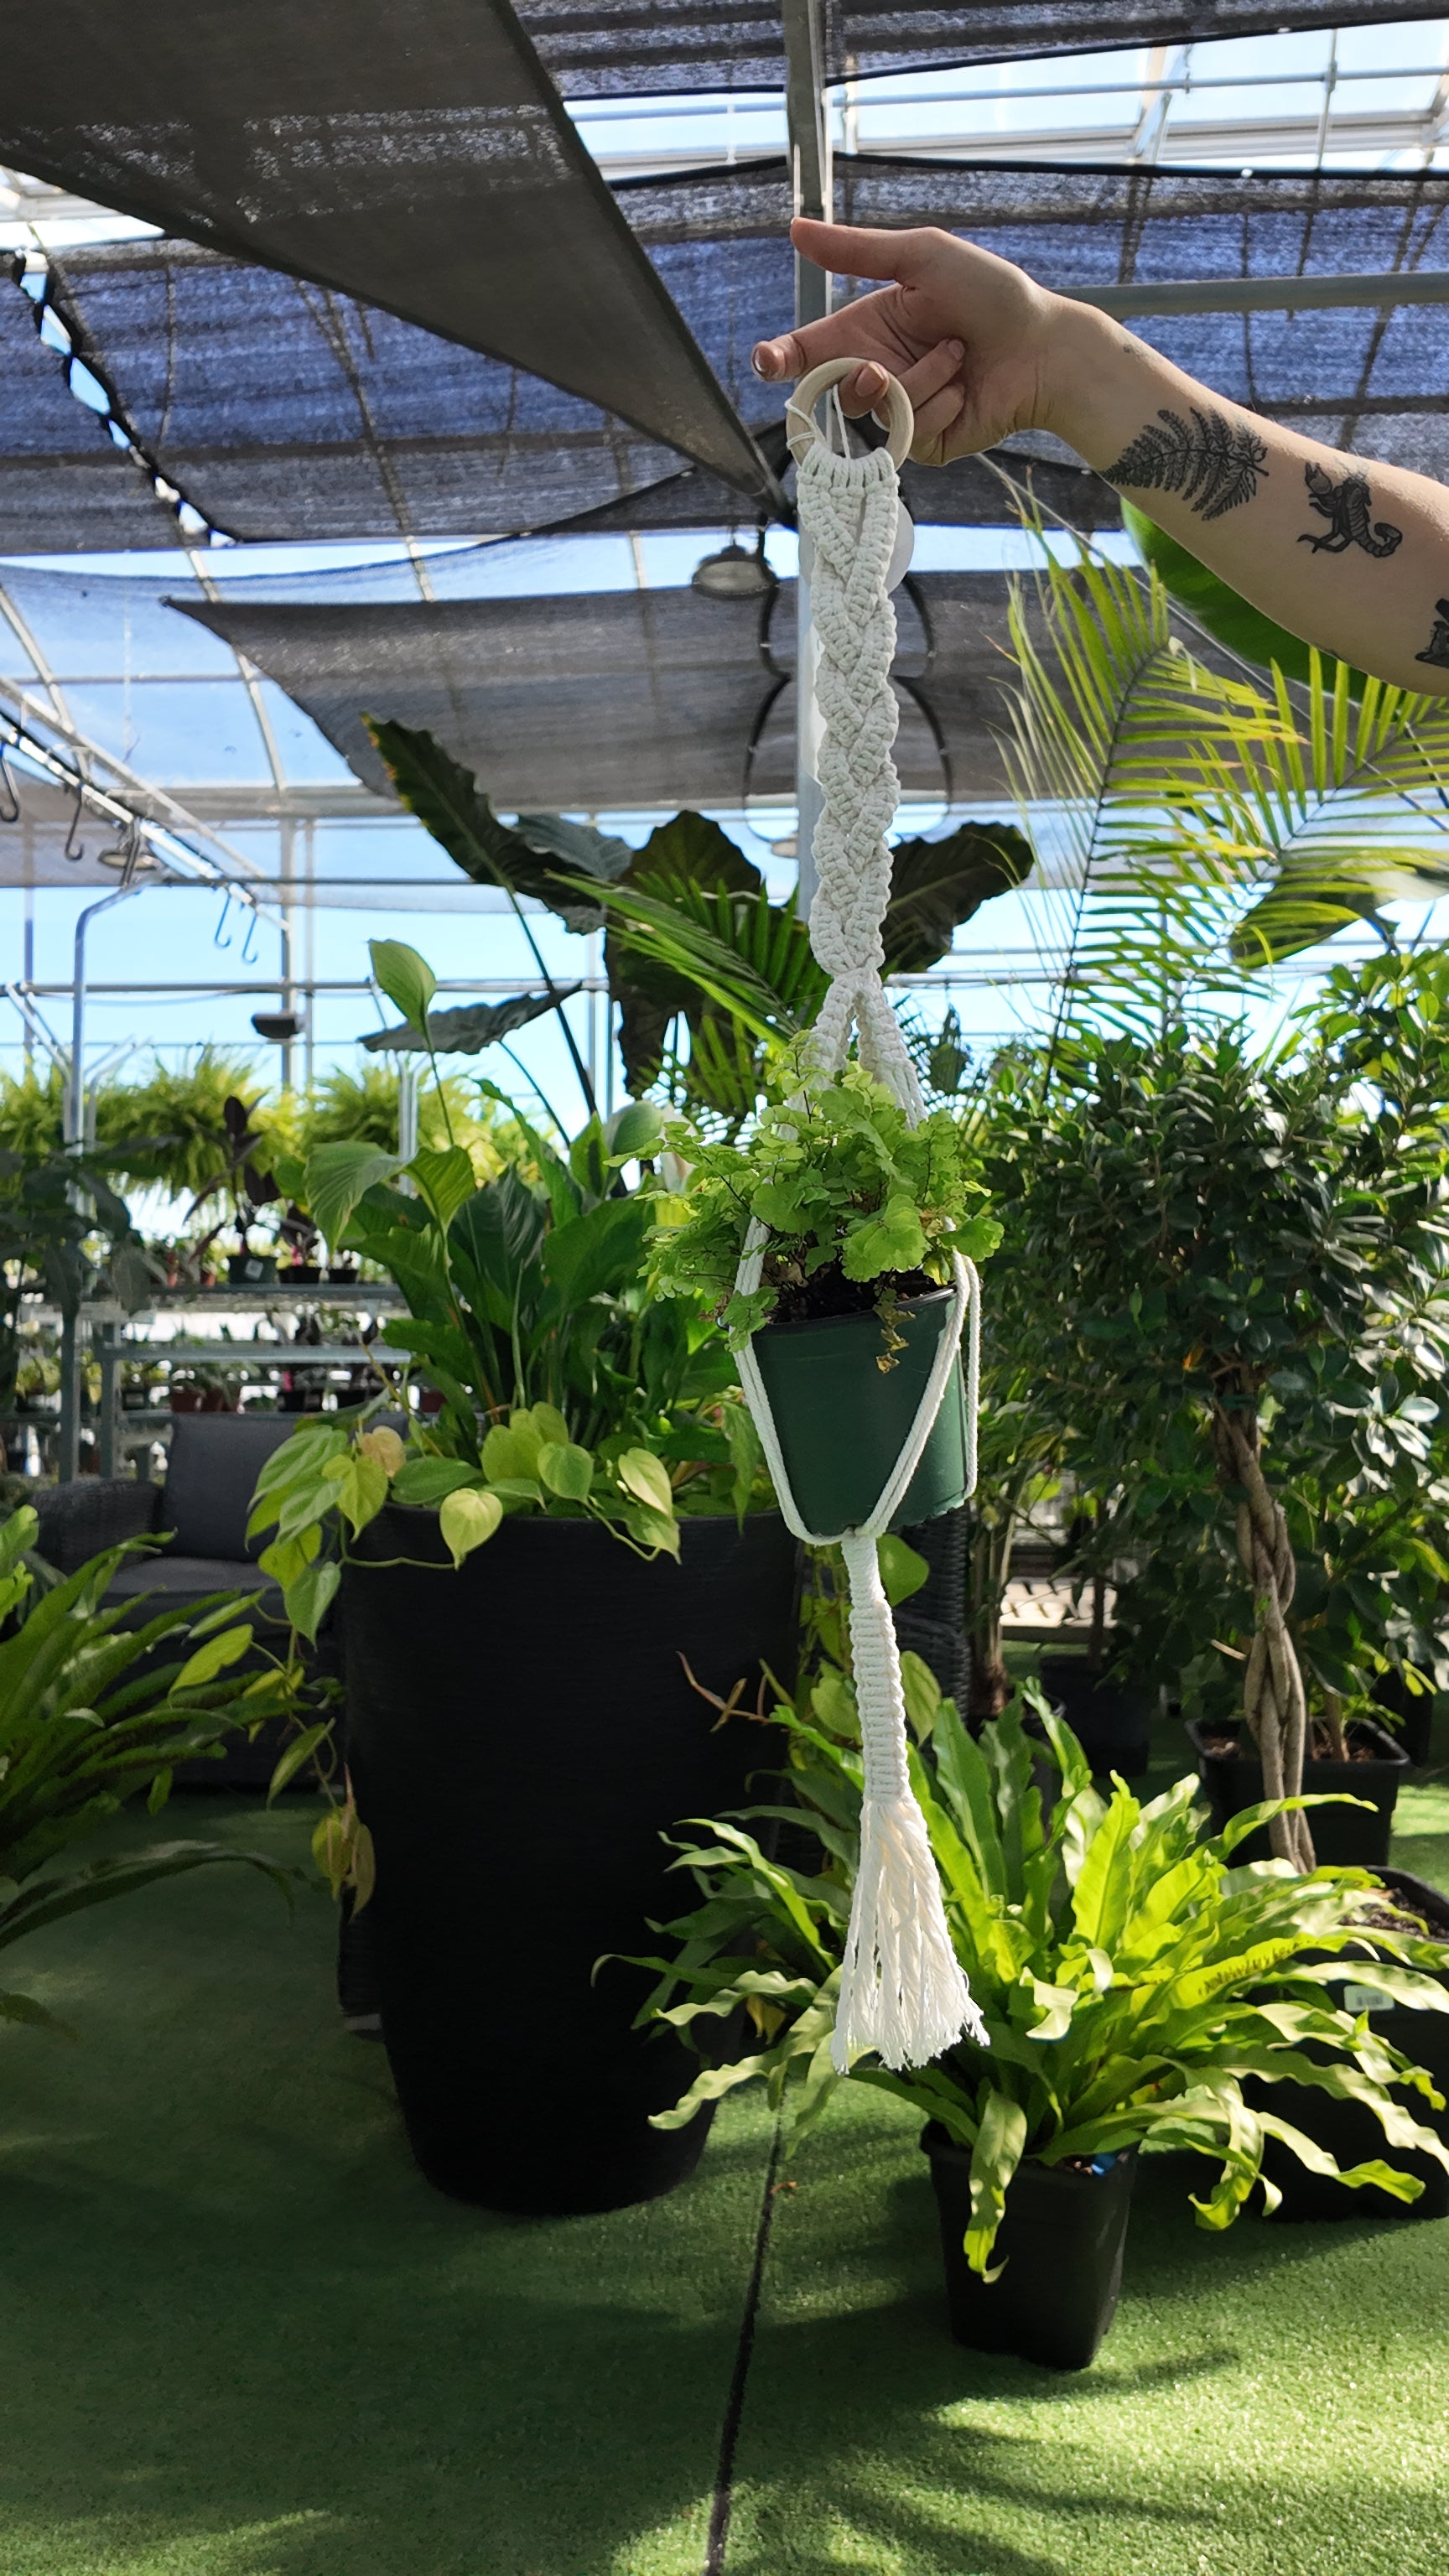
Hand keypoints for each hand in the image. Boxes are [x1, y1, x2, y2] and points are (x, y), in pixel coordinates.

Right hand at [751, 217, 1080, 466]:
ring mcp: (901, 410)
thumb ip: (857, 252)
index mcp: (868, 329)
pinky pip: (908, 434)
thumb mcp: (921, 258)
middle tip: (881, 367)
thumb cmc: (990, 293)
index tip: (767, 360)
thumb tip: (795, 229)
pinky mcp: (926, 442)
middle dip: (859, 377)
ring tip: (956, 356)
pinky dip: (938, 405)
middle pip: (835, 390)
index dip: (781, 359)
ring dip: (918, 381)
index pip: (809, 350)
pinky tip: (964, 389)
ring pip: (876, 412)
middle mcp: (879, 371)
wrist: (1042, 345)